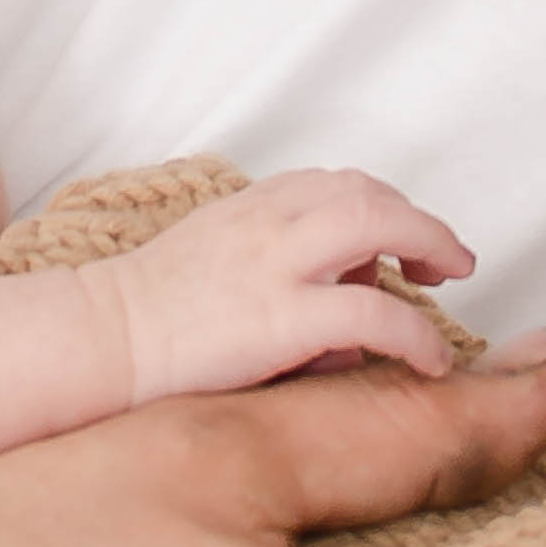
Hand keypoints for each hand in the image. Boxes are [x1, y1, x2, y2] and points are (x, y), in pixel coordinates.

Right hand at [106, 168, 479, 398]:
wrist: (98, 343)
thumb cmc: (149, 323)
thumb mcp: (213, 269)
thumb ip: (274, 278)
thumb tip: (340, 337)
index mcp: (249, 208)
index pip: (336, 185)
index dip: (382, 209)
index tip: (399, 246)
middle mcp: (267, 222)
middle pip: (367, 192)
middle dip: (419, 221)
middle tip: (445, 262)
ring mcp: (276, 266)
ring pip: (377, 222)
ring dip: (429, 244)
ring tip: (448, 285)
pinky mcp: (281, 318)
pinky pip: (373, 313)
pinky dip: (415, 332)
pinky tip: (430, 361)